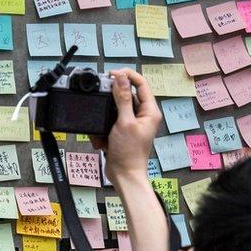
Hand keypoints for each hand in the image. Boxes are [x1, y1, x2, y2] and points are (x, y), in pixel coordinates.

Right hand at [90, 69, 161, 185]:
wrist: (124, 176)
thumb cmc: (129, 152)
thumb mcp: (124, 122)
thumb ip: (122, 98)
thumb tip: (121, 77)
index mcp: (150, 111)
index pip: (141, 83)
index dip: (127, 75)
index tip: (111, 74)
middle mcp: (143, 115)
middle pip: (127, 94)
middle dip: (111, 98)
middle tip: (101, 98)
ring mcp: (132, 123)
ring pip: (115, 108)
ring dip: (105, 116)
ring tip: (102, 130)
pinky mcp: (122, 131)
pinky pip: (110, 121)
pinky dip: (103, 128)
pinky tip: (101, 139)